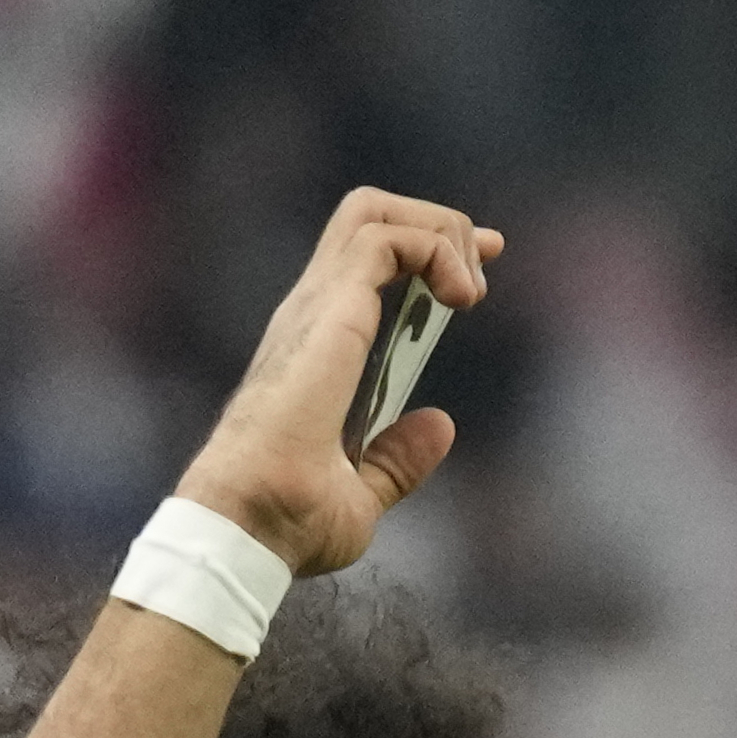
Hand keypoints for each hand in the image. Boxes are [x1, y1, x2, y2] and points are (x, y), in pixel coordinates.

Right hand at [177, 189, 502, 576]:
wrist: (250, 525)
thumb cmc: (286, 520)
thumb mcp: (360, 494)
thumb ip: (396, 460)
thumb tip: (439, 427)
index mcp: (318, 348)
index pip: (368, 267)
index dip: (427, 254)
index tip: (475, 275)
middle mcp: (312, 314)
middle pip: (369, 218)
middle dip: (440, 225)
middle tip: (486, 264)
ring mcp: (316, 306)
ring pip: (374, 212)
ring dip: (442, 233)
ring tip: (471, 292)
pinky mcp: (330, 308)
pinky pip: (385, 238)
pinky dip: (434, 249)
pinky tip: (459, 298)